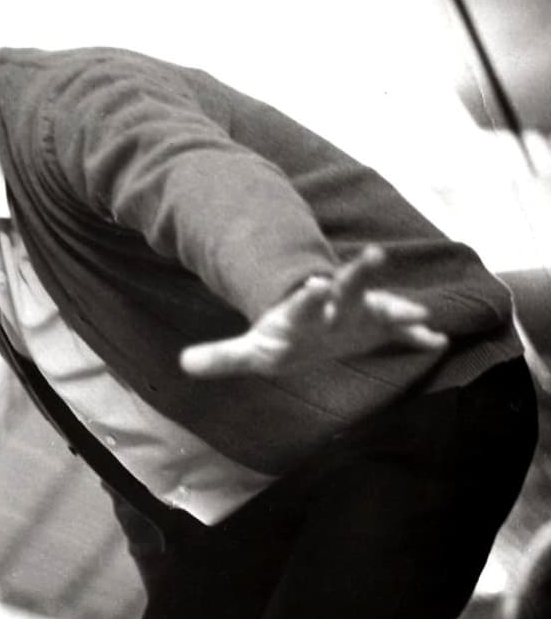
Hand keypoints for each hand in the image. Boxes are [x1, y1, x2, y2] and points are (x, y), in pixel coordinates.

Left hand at [180, 245, 447, 377]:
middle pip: (348, 288)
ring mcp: (361, 315)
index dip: (308, 297)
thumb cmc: (285, 337)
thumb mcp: (254, 351)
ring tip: (420, 312)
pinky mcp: (379, 327)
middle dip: (358, 275)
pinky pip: (401, 330)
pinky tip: (436, 340)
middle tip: (374, 253)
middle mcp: (335, 309)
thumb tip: (183, 365)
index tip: (315, 284)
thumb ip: (222, 356)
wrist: (312, 326)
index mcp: (304, 314)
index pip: (304, 303)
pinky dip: (417, 335)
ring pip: (382, 303)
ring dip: (399, 307)